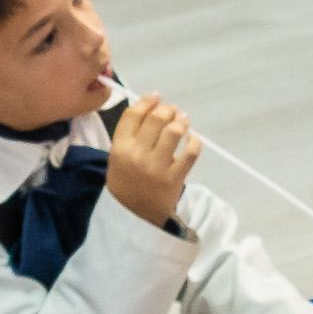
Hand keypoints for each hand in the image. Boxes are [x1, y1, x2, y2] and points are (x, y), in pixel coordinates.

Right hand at [100, 94, 201, 230]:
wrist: (134, 215)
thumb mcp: (118, 156)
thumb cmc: (126, 181)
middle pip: (156, 118)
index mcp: (119, 147)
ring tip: (183, 121)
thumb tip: (153, 103)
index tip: (156, 97)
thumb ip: (130, 133)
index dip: (147, 101)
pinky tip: (191, 140)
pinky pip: (190, 151)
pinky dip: (194, 141)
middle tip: (172, 111)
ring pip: (174, 131)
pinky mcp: (174, 178)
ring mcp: (157, 166)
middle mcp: (137, 155)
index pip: (133, 114)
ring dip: (181, 121)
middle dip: (167, 109)